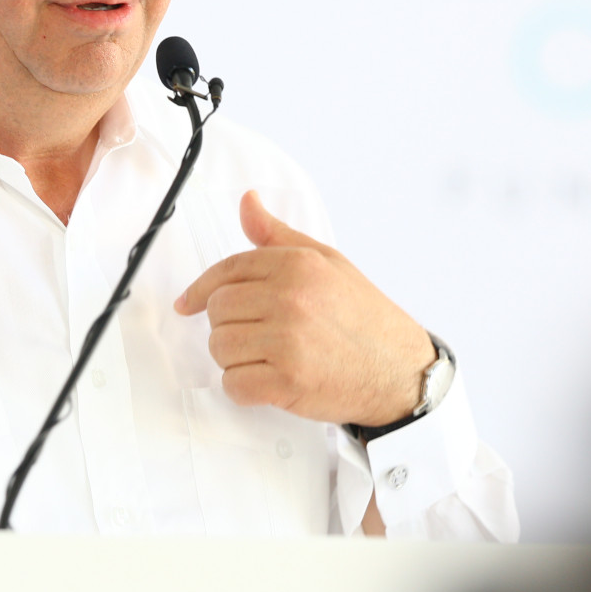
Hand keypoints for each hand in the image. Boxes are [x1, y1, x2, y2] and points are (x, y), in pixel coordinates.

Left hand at [173, 191, 435, 425]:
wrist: (402, 373)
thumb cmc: (364, 318)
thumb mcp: (327, 263)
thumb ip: (278, 236)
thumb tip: (247, 202)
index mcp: (297, 265)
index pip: (227, 271)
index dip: (201, 289)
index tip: (188, 304)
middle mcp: (290, 299)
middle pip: (218, 311)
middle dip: (228, 326)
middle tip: (256, 336)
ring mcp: (288, 341)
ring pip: (220, 348)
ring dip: (235, 359)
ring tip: (268, 358)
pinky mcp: (287, 381)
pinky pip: (234, 384)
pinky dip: (243, 388)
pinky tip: (268, 383)